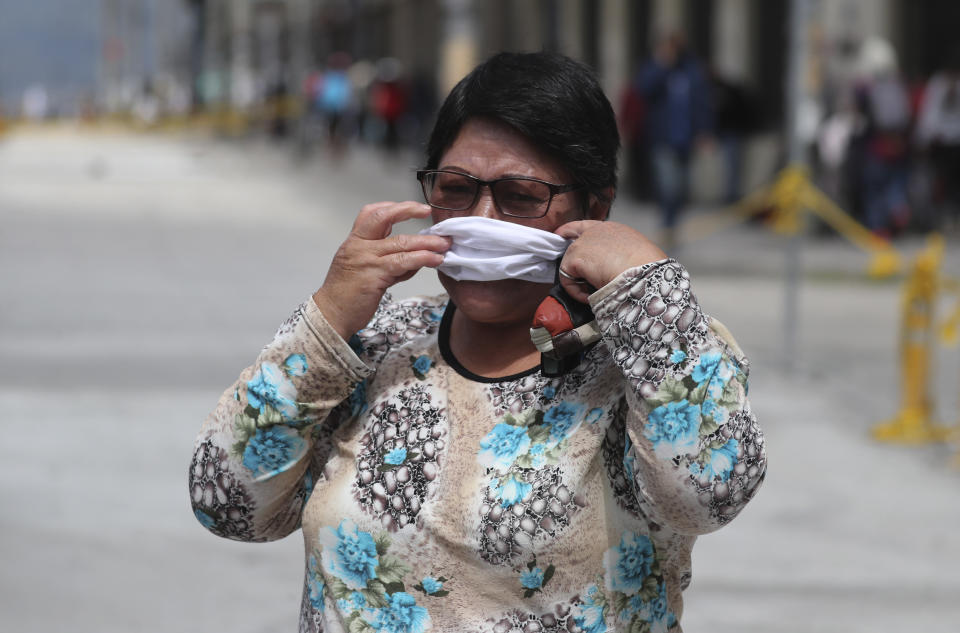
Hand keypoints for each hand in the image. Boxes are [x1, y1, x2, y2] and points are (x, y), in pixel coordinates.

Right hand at [312, 201, 450, 339]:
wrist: (332, 314)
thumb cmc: (346, 294)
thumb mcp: (361, 267)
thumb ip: (385, 258)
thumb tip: (414, 254)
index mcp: (354, 241)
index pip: (371, 213)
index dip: (392, 206)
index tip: (411, 207)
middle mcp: (358, 246)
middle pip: (384, 217)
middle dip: (408, 210)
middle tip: (428, 211)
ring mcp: (366, 260)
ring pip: (400, 242)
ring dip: (426, 242)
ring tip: (443, 243)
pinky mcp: (375, 276)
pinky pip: (403, 262)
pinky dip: (422, 259)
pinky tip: (435, 260)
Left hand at [554, 221, 666, 302]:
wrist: (645, 274)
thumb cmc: (648, 269)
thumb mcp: (635, 254)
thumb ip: (618, 255)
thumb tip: (612, 269)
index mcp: (613, 229)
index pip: (586, 226)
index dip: (571, 230)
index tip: (561, 234)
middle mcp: (596, 231)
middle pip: (572, 245)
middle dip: (573, 263)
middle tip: (581, 282)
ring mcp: (584, 242)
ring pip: (570, 265)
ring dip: (580, 281)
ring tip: (596, 292)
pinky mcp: (576, 257)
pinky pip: (567, 278)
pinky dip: (576, 291)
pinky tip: (589, 296)